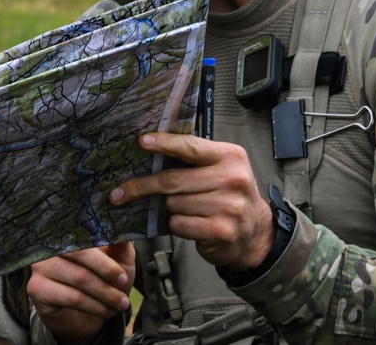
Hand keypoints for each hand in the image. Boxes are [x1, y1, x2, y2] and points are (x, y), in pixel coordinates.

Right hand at [29, 243, 133, 344]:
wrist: (87, 316)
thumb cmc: (102, 281)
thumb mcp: (118, 260)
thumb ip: (119, 244)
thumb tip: (122, 230)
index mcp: (69, 233)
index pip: (85, 235)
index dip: (105, 255)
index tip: (122, 274)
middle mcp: (50, 245)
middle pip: (80, 254)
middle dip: (106, 273)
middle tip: (123, 286)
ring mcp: (41, 266)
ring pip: (79, 278)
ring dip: (105, 294)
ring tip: (119, 303)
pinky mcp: (37, 288)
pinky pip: (72, 297)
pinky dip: (94, 306)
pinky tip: (105, 311)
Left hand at [111, 133, 272, 270]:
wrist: (255, 232)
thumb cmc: (229, 196)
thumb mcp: (221, 168)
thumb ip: (194, 159)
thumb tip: (150, 149)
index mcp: (230, 157)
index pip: (190, 147)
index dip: (163, 143)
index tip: (141, 142)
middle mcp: (232, 179)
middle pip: (173, 180)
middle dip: (143, 186)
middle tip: (120, 192)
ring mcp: (229, 206)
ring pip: (173, 203)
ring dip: (170, 208)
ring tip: (185, 209)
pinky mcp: (221, 230)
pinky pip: (179, 224)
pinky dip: (178, 225)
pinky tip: (192, 224)